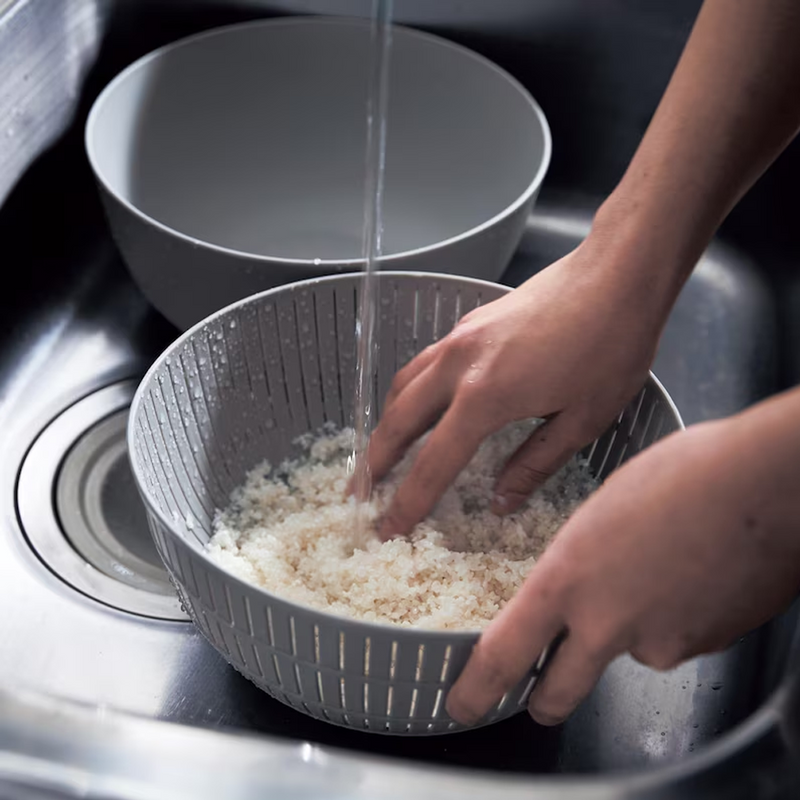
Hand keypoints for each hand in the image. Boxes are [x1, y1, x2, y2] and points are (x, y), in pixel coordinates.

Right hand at [366, 236, 667, 537]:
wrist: (617, 273)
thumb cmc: (611, 346)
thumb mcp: (582, 419)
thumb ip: (534, 463)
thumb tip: (501, 501)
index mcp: (485, 396)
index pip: (433, 462)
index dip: (408, 501)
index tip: (388, 528)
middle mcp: (459, 364)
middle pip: (398, 420)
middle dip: (375, 461)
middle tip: (361, 493)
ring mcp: (460, 338)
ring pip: (403, 385)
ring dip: (387, 423)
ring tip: (382, 453)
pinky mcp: (470, 322)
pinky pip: (423, 363)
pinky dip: (410, 392)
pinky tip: (422, 404)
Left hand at [445, 395, 799, 726]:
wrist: (765, 485)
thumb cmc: (683, 475)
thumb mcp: (600, 510)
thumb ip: (580, 560)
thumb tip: (581, 579)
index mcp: (567, 580)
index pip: (505, 654)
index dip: (476, 688)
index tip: (461, 702)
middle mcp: (607, 625)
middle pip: (558, 693)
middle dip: (544, 700)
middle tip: (539, 697)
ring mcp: (660, 644)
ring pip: (629, 653)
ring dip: (632, 631)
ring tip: (656, 572)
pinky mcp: (705, 649)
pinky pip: (676, 641)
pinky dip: (675, 621)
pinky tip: (690, 576)